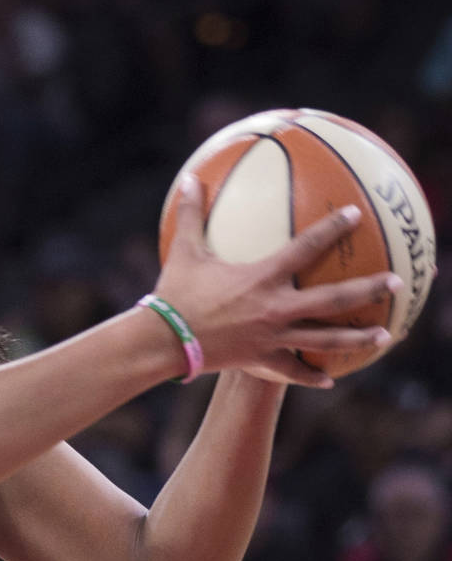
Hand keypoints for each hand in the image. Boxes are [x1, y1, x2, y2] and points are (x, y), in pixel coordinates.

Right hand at [152, 173, 397, 386]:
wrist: (164, 340)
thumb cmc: (175, 293)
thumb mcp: (184, 251)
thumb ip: (190, 215)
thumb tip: (188, 180)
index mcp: (262, 278)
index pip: (306, 247)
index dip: (331, 228)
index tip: (354, 215)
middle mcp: (276, 308)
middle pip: (333, 299)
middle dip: (367, 289)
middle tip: (395, 281)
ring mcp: (273, 337)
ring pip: (324, 339)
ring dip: (356, 338)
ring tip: (383, 336)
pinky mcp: (262, 360)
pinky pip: (292, 371)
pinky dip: (311, 376)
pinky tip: (329, 380)